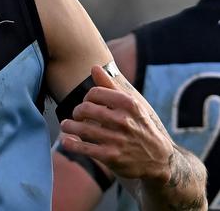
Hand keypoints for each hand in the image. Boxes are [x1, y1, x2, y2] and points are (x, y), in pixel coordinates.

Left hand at [59, 65, 173, 183]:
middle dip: (77, 112)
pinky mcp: (111, 157)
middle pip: (86, 109)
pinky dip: (71, 144)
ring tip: (66, 125)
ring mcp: (117, 140)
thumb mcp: (132, 104)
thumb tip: (94, 67)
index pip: (95, 93)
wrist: (159, 159)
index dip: (87, 97)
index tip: (87, 103)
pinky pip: (84, 148)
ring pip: (82, 128)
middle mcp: (124, 121)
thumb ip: (111, 85)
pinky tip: (66, 141)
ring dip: (69, 126)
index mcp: (129, 104)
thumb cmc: (140, 126)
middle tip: (77, 115)